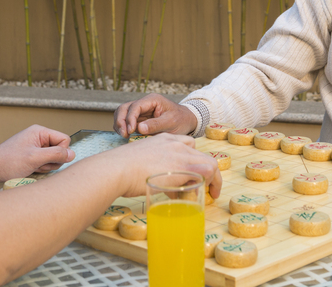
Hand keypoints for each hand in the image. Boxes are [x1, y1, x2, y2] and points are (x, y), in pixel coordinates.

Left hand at [0, 125, 74, 182]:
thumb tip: (72, 154)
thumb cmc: (8, 162)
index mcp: (40, 132)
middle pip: (59, 149)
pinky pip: (45, 162)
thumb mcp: (34, 158)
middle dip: (51, 161)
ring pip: (53, 157)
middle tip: (37, 164)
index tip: (47, 159)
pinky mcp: (32, 155)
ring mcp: (35, 146)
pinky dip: (40, 168)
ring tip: (32, 167)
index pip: (64, 139)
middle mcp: (39, 137)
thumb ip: (56, 154)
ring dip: (45, 166)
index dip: (60, 152)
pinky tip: (30, 170)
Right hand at [107, 132, 222, 198]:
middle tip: (208, 186)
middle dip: (206, 170)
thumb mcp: (141, 165)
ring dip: (213, 177)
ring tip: (212, 192)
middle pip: (200, 154)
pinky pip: (209, 170)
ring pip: (209, 162)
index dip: (193, 159)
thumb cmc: (122, 170)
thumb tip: (161, 189)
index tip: (192, 173)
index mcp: (164, 140)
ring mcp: (181, 153)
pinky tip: (209, 192)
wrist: (118, 168)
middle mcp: (175, 143)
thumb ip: (153, 173)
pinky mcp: (185, 166)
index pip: (187, 144)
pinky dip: (213, 181)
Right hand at [113, 93, 197, 137]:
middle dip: (121, 120)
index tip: (130, 131)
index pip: (135, 106)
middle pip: (124, 108)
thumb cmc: (181, 120)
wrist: (187, 121)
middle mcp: (144, 103)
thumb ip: (156, 125)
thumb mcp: (171, 122)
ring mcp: (141, 111)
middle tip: (124, 134)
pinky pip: (126, 121)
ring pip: (122, 113)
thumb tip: (139, 128)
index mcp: (152, 100)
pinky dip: (123, 127)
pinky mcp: (139, 119)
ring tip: (124, 136)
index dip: (130, 118)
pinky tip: (126, 135)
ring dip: (120, 124)